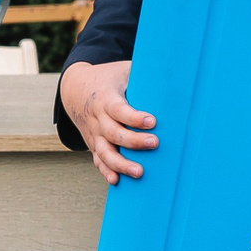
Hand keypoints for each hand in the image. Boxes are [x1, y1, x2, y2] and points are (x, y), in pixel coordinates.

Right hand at [60, 58, 155, 183]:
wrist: (75, 90)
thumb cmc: (108, 79)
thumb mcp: (123, 70)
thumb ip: (144, 72)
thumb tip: (175, 69)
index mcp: (106, 99)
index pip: (119, 110)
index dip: (134, 117)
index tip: (152, 121)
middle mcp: (98, 118)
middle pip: (114, 134)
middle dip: (134, 141)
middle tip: (155, 144)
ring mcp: (94, 134)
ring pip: (105, 152)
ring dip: (121, 164)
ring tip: (139, 172)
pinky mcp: (93, 144)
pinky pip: (98, 160)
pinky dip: (105, 171)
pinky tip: (116, 181)